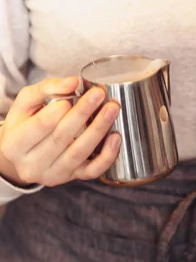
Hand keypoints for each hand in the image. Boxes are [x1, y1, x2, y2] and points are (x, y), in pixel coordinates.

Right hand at [0, 77, 120, 186]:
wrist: (25, 155)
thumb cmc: (25, 124)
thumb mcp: (25, 103)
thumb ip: (47, 89)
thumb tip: (72, 82)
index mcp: (13, 145)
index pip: (38, 126)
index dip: (57, 110)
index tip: (73, 92)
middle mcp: (32, 165)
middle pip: (61, 138)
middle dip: (82, 114)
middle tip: (99, 94)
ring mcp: (53, 175)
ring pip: (79, 153)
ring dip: (99, 129)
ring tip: (112, 109)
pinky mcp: (72, 179)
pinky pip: (93, 171)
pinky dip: (107, 155)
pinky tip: (115, 137)